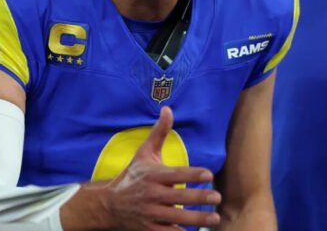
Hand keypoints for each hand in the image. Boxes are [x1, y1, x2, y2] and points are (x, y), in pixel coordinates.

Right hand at [104, 106, 220, 229]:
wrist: (109, 204)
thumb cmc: (132, 175)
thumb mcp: (144, 153)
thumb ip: (159, 132)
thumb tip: (168, 109)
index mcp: (152, 175)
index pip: (176, 175)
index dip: (192, 175)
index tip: (209, 174)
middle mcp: (151, 195)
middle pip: (178, 198)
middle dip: (199, 198)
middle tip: (217, 198)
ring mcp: (150, 214)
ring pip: (176, 218)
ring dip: (197, 219)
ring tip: (214, 219)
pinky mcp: (149, 229)